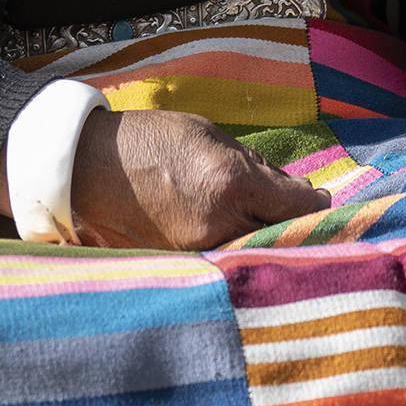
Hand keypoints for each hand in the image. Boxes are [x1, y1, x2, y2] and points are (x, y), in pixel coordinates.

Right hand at [69, 108, 331, 249]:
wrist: (84, 171)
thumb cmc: (147, 142)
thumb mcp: (209, 136)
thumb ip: (255, 166)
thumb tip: (294, 191)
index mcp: (230, 183)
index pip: (297, 206)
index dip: (316, 205)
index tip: (322, 202)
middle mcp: (218, 225)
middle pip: (281, 237)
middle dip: (296, 228)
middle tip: (306, 223)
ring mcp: (196, 253)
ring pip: (253, 256)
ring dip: (266, 246)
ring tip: (271, 235)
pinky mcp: (179, 269)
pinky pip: (222, 267)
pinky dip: (235, 259)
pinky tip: (238, 249)